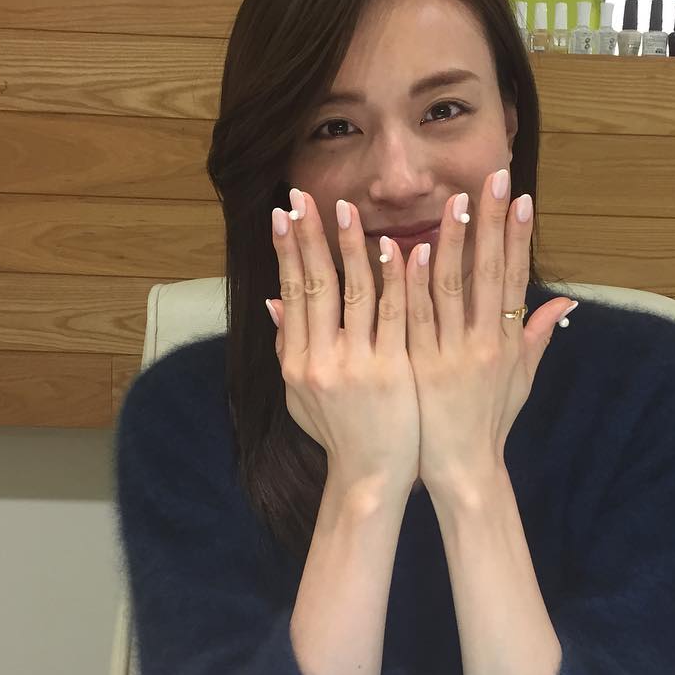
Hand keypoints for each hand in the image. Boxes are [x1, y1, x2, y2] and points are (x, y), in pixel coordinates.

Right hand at [268, 187, 420, 493]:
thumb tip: (273, 300)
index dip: (287, 251)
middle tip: (302, 197)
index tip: (282, 214)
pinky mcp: (393, 369)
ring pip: (355, 293)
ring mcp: (358, 364)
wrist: (372, 476)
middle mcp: (322, 359)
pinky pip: (396, 314)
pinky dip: (398, 279)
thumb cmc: (338, 434)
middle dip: (309, 237)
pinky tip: (400, 247)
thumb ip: (288, 348)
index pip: (293, 294)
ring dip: (351, 246)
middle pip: (317, 285)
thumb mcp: (299, 396)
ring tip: (346, 209)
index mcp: (297, 362)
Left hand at [404, 168, 575, 492]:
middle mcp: (484, 342)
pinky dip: (410, 281)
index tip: (519, 197)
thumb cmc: (490, 422)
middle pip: (489, 272)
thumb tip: (567, 302)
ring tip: (452, 200)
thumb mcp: (522, 379)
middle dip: (492, 223)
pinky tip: (404, 248)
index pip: (515, 278)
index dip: (519, 237)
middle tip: (492, 179)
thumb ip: (538, 336)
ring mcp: (451, 353)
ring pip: (450, 287)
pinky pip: (414, 316)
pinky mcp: (420, 365)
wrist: (461, 469)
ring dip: (450, 241)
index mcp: (507, 341)